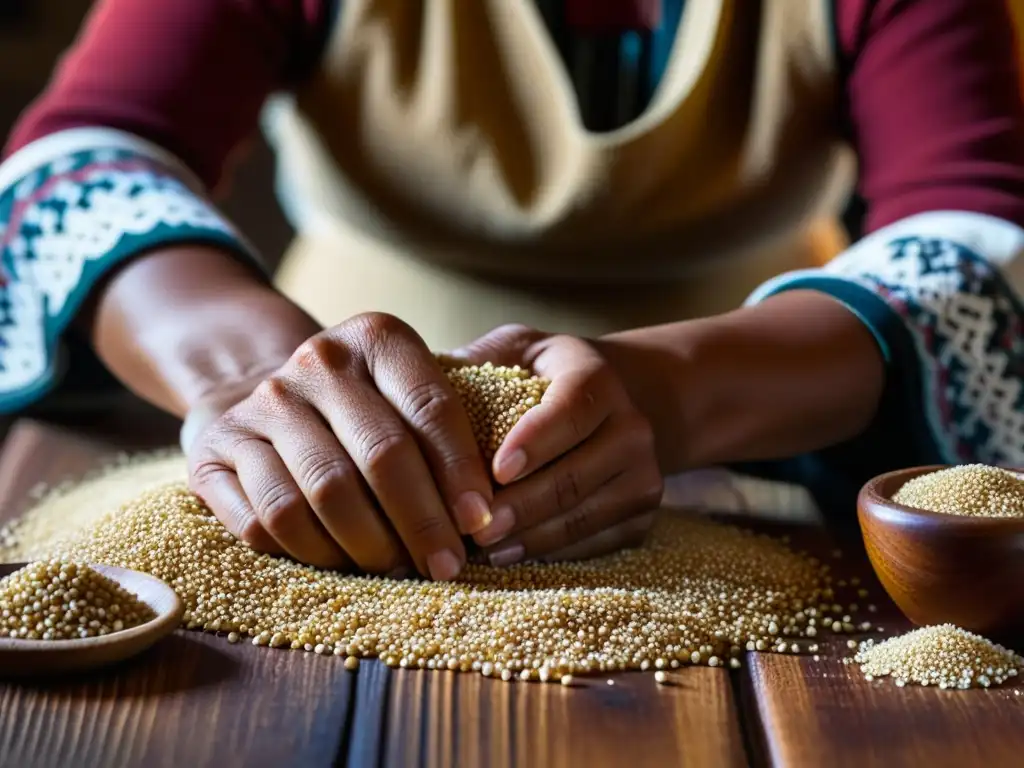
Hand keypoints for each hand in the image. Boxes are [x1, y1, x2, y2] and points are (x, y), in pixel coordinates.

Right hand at [182, 312, 494, 579]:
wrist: (257, 391)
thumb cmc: (362, 406)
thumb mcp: (405, 392)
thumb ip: (447, 432)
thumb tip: (492, 512)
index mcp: (375, 338)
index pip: (430, 407)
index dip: (461, 472)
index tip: (483, 522)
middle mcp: (316, 362)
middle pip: (380, 454)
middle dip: (422, 521)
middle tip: (448, 566)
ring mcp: (261, 404)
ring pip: (324, 494)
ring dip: (369, 546)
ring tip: (398, 571)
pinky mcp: (214, 451)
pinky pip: (267, 522)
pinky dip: (311, 555)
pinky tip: (341, 565)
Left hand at [451, 325, 663, 565]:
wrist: (611, 403)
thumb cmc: (541, 374)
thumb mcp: (514, 350)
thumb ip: (474, 362)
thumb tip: (411, 375)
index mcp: (596, 378)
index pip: (571, 411)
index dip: (536, 442)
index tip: (496, 469)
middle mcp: (632, 426)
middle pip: (574, 476)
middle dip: (520, 507)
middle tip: (472, 528)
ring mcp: (644, 474)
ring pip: (584, 517)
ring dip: (530, 539)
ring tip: (481, 549)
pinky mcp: (644, 515)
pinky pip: (596, 543)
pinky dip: (551, 554)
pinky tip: (509, 555)